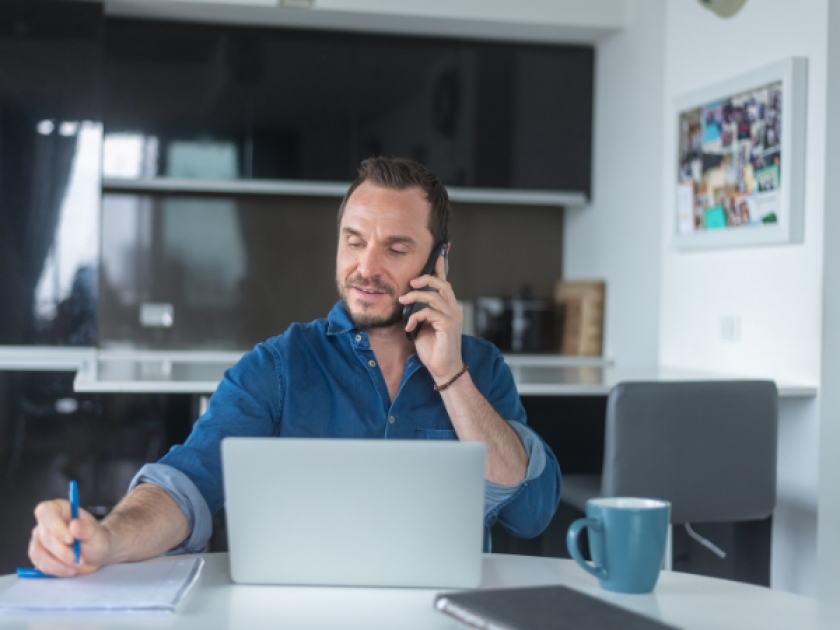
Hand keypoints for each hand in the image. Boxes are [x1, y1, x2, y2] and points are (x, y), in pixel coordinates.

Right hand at [28, 499, 111, 576]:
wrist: (96, 553)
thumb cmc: (96, 539)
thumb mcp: (97, 534)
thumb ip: (87, 529)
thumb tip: (74, 525)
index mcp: (60, 509)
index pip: (46, 511)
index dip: (55, 525)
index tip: (70, 540)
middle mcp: (46, 523)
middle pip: (44, 536)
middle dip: (62, 551)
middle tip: (78, 559)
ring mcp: (39, 539)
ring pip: (39, 553)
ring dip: (58, 564)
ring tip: (76, 566)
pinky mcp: (38, 555)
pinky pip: (40, 564)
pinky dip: (55, 569)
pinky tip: (68, 569)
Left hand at [399, 253, 463, 382]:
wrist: (443, 369)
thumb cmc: (433, 350)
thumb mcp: (423, 326)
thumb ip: (421, 312)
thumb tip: (408, 300)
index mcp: (448, 308)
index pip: (445, 283)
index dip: (440, 268)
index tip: (436, 255)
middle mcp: (454, 310)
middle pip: (442, 284)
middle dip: (425, 279)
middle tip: (410, 283)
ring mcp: (453, 317)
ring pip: (434, 296)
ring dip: (416, 297)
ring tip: (403, 301)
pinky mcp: (449, 325)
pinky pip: (430, 312)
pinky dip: (416, 317)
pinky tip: (409, 326)